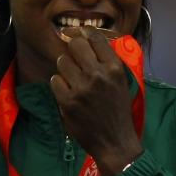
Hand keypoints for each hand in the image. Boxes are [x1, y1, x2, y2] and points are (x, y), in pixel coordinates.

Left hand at [51, 28, 142, 175]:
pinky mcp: (68, 102)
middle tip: (73, 57)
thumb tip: (88, 40)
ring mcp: (82, 89)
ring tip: (73, 79)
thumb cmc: (118, 111)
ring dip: (65, 68)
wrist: (115, 141)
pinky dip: (59, 85)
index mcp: (114, 68)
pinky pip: (55, 80)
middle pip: (75, 44)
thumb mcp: (121, 82)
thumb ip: (108, 62)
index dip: (84, 33)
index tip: (79, 35)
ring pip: (62, 61)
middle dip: (72, 49)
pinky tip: (68, 92)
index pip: (95, 37)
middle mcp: (98, 75)